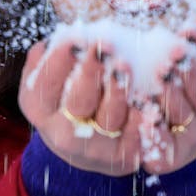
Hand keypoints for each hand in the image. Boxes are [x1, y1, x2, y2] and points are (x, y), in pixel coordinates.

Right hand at [18, 35, 142, 175]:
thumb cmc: (73, 94)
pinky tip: (154, 89)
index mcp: (41, 109)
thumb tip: (61, 38)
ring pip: (110, 118)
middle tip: (105, 47)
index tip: (75, 39)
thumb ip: (52, 57)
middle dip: (91, 73)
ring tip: (125, 65)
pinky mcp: (126, 157)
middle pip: (79, 103)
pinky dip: (147, 110)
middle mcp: (65, 135)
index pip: (44, 86)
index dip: (59, 62)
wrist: (92, 143)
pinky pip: (139, 133)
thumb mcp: (54, 77)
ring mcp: (97, 149)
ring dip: (118, 91)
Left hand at [139, 7, 195, 174]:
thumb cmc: (179, 82)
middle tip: (174, 53)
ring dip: (172, 98)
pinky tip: (144, 117)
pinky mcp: (172, 156)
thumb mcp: (192, 57)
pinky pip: (165, 149)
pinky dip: (155, 134)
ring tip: (158, 79)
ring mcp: (195, 136)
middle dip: (192, 72)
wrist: (165, 129)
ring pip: (185, 117)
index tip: (189, 30)